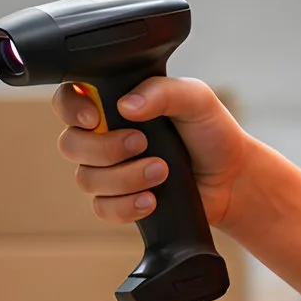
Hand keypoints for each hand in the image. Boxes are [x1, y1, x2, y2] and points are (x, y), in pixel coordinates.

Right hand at [54, 77, 255, 229]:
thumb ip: (162, 92)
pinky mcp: (119, 200)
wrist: (231, 179)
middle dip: (105, 148)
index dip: (71, 108)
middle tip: (142, 143)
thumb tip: (127, 105)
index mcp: (115, 102)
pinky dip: (125, 206)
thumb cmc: (212, 132)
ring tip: (161, 170)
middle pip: (70, 143)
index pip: (69, 99)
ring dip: (124, 177)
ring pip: (86, 178)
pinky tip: (151, 200)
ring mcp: (110, 170)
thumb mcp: (195, 99)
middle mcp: (105, 135)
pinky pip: (102, 208)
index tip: (95, 117)